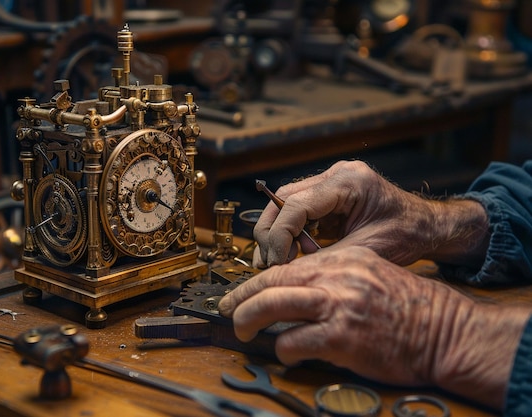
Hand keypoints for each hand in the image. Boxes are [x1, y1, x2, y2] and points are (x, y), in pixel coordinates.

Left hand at [219, 246, 528, 409]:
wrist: (444, 329)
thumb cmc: (408, 306)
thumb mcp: (368, 273)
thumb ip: (331, 278)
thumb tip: (294, 292)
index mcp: (341, 259)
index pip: (285, 266)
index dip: (255, 281)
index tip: (238, 293)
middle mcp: (335, 277)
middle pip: (271, 282)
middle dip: (241, 298)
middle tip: (228, 311)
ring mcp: (337, 305)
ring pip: (273, 305)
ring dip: (248, 319)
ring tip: (241, 331)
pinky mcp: (342, 337)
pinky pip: (294, 341)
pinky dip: (282, 348)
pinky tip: (286, 353)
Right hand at [252, 160, 489, 267]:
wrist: (428, 226)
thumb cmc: (407, 235)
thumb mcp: (366, 251)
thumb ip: (325, 258)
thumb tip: (288, 273)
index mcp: (348, 182)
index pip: (297, 204)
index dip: (279, 236)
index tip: (274, 263)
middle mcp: (335, 174)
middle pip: (282, 200)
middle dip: (271, 234)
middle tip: (269, 264)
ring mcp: (330, 181)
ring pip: (284, 204)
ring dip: (277, 234)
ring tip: (277, 262)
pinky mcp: (328, 194)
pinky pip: (297, 211)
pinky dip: (290, 233)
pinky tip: (292, 254)